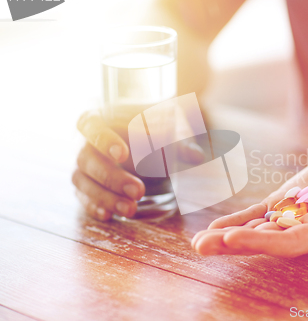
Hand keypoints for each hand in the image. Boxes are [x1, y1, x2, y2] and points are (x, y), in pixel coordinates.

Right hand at [73, 110, 203, 220]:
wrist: (151, 137)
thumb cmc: (156, 128)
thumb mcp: (170, 129)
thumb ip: (180, 142)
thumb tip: (196, 156)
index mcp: (102, 118)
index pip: (91, 124)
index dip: (103, 138)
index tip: (123, 154)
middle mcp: (87, 141)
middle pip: (87, 158)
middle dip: (112, 177)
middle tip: (139, 191)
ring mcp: (84, 165)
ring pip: (83, 181)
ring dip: (106, 197)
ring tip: (131, 210)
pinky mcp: (87, 185)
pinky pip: (83, 197)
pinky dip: (94, 207)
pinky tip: (110, 216)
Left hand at [192, 135, 307, 256]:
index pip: (298, 241)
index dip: (267, 242)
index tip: (234, 238)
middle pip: (271, 241)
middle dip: (237, 244)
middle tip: (201, 246)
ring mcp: (298, 217)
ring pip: (260, 231)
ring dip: (230, 237)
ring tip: (198, 243)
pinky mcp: (289, 203)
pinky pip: (260, 215)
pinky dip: (238, 220)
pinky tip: (214, 227)